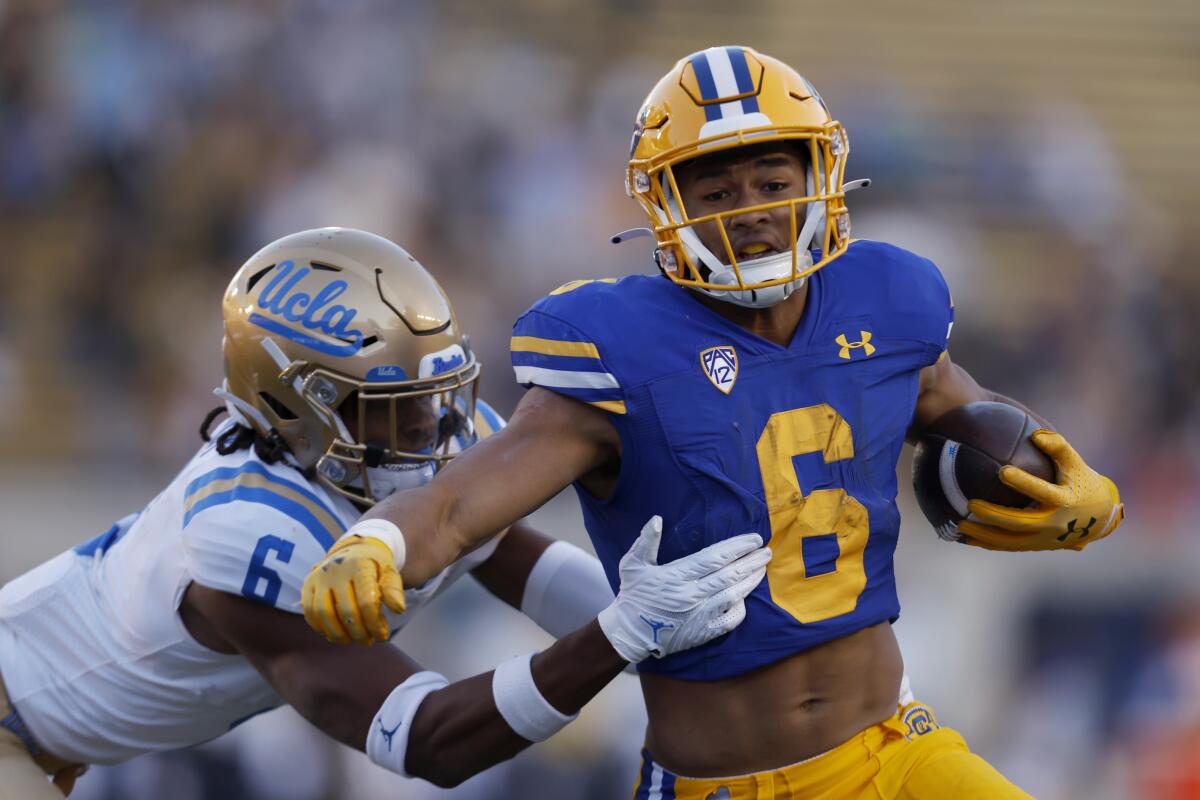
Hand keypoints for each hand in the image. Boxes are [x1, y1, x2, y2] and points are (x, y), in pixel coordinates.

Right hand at [302, 536, 405, 643]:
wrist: (354, 550)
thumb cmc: (375, 567)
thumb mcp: (389, 573)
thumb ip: (393, 590)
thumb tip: (399, 610)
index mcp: (360, 565)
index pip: (367, 601)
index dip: (375, 624)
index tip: (383, 636)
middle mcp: (337, 569)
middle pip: (346, 610)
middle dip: (359, 632)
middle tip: (368, 642)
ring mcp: (320, 576)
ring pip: (324, 613)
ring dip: (338, 634)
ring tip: (351, 641)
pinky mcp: (308, 584)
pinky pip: (310, 611)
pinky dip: (321, 627)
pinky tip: (335, 635)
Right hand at [597, 516, 770, 662]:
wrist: (630, 633)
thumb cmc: (632, 595)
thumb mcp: (632, 565)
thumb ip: (646, 542)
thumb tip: (656, 519)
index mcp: (677, 575)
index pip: (714, 557)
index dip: (737, 547)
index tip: (754, 539)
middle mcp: (691, 594)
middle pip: (729, 574)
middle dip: (751, 561)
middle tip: (766, 551)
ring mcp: (699, 614)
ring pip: (733, 595)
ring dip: (750, 581)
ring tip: (763, 569)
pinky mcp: (702, 632)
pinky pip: (729, 621)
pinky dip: (740, 608)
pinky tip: (745, 597)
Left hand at [958, 430, 1123, 551]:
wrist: (1099, 519)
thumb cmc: (1082, 482)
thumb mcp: (1076, 463)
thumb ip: (1059, 447)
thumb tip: (1035, 434)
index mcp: (1065, 501)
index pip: (1042, 492)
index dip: (1024, 482)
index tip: (1003, 471)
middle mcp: (1054, 524)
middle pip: (1020, 523)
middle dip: (994, 515)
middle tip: (971, 504)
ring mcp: (1044, 540)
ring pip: (1011, 541)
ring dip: (985, 535)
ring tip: (960, 525)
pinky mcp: (1036, 546)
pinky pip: (1008, 547)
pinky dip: (988, 544)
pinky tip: (965, 538)